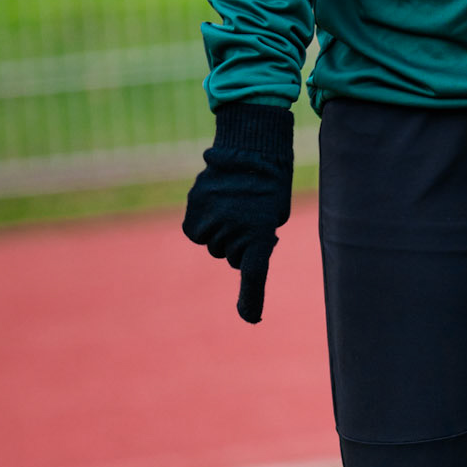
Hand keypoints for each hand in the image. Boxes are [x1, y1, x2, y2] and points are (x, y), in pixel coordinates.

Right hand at [183, 103, 293, 322]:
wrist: (252, 149)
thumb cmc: (270, 185)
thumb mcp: (271, 216)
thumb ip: (254, 240)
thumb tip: (232, 248)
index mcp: (260, 235)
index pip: (254, 274)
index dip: (252, 299)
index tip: (250, 317)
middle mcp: (234, 231)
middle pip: (230, 256)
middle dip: (238, 242)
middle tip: (247, 215)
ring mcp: (212, 221)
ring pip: (211, 244)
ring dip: (220, 231)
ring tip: (233, 204)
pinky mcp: (194, 210)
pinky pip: (196, 232)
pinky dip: (203, 223)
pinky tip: (214, 203)